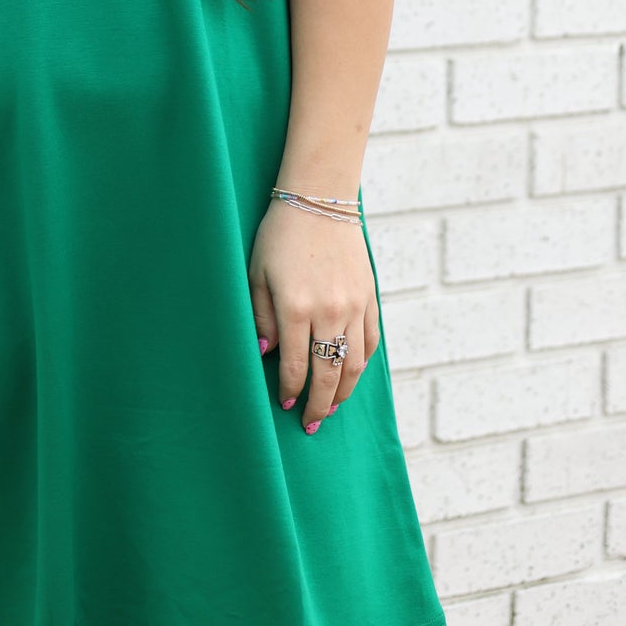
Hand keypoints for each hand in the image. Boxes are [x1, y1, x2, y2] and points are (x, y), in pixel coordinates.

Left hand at [247, 199, 379, 433]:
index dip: (290, 392)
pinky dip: (361, 364)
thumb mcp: (256, 274)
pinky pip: (370, 342)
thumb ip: (261, 318)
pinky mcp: (370, 297)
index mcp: (296, 308)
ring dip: (343, 392)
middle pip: (329, 374)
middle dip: (320, 405)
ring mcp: (354, 305)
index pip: (295, 366)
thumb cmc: (279, 235)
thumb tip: (266, 356)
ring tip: (333, 409)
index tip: (284, 405)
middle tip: (312, 426)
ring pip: (354, 364)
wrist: (319, 199)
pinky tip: (351, 375)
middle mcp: (329, 311)